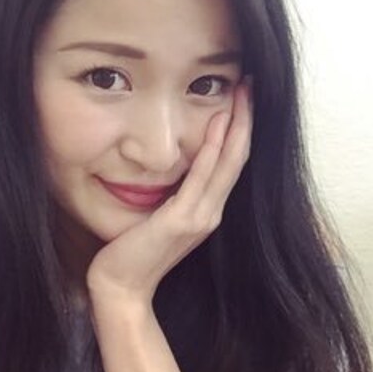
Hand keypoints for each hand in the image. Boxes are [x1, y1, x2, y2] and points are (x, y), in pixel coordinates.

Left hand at [86, 77, 252, 307]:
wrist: (122, 287)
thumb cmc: (134, 251)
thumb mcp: (160, 217)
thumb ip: (174, 195)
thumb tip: (173, 167)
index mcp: (207, 210)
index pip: (231, 163)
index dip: (240, 129)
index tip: (242, 98)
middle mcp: (211, 212)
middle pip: (238, 158)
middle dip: (245, 118)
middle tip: (250, 84)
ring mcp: (200, 217)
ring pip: (227, 163)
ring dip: (237, 125)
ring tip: (242, 92)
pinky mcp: (182, 221)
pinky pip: (201, 178)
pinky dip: (212, 149)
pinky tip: (217, 122)